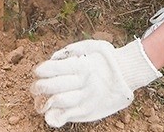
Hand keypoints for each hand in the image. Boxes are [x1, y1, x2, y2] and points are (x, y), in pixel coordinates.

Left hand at [32, 39, 161, 126]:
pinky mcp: (88, 110)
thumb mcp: (90, 45)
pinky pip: (68, 115)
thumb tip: (52, 58)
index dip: (42, 70)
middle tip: (35, 88)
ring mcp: (86, 97)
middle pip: (53, 86)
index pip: (53, 69)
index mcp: (82, 65)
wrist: (128, 72)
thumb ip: (70, 51)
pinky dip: (55, 117)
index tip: (38, 71)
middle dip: (39, 87)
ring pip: (58, 101)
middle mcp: (83, 82)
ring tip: (39, 101)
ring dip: (44, 102)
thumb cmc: (107, 57)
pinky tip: (49, 116)